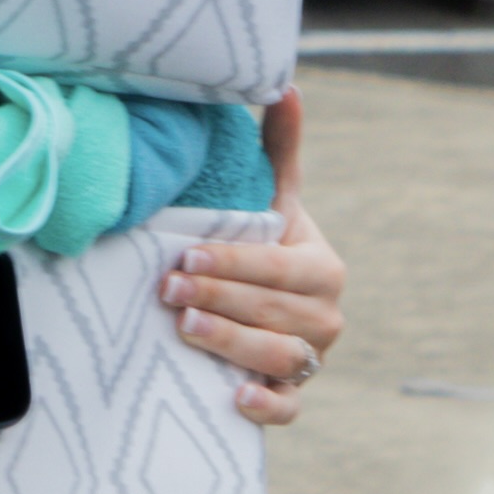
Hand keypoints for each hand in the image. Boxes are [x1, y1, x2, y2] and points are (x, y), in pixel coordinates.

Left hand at [168, 91, 347, 426]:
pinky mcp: (293, 396)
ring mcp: (311, 360)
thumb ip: (279, 151)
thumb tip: (284, 84)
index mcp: (322, 270)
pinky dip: (267, 405)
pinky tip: (236, 397)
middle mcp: (325, 317)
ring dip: (232, 345)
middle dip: (219, 299)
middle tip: (167, 291)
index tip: (186, 257)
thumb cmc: (266, 250)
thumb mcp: (274, 202)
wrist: (270, 312)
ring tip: (186, 329)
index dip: (232, 263)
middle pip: (271, 312)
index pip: (275, 267)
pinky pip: (288, 408)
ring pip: (277, 359)